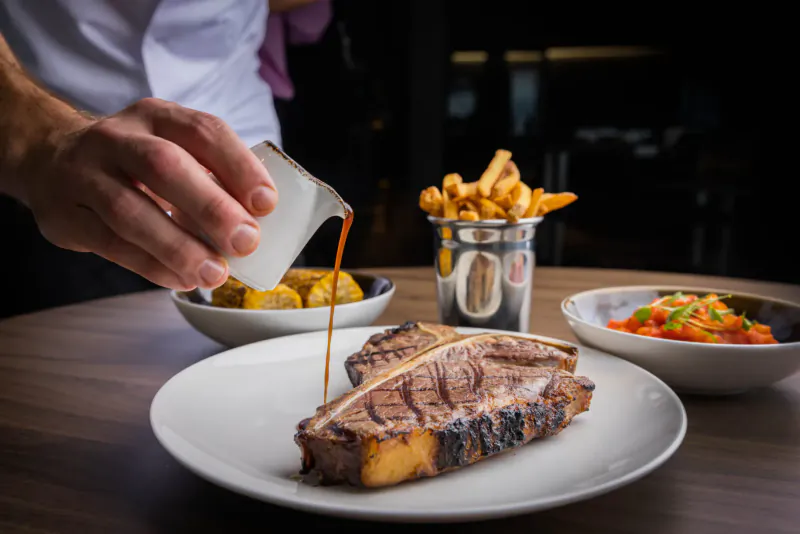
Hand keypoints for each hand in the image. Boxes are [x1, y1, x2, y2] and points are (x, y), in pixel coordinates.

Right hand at [19, 98, 277, 290]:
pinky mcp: (65, 214)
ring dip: (178, 247)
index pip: (203, 131)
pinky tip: (181, 279)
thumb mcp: (169, 148)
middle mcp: (117, 138)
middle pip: (164, 166)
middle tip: (246, 241)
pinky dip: (151, 265)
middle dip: (210, 206)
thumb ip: (209, 178)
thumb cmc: (131, 162)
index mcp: (156, 116)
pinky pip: (110, 243)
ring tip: (215, 273)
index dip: (238, 166)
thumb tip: (257, 227)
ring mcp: (84, 174)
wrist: (47, 158)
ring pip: (130, 210)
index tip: (266, 203)